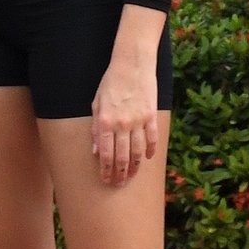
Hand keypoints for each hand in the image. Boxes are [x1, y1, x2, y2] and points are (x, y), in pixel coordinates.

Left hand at [90, 57, 158, 185]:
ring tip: (131, 176)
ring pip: (138, 152)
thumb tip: (96, 150)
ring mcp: (139, 121)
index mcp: (105, 121)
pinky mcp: (151, 116)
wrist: (132, 64)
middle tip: (118, 184)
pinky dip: (150, 151)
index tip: (105, 180)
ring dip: (134, 167)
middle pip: (122, 156)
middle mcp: (122, 124)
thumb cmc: (111, 83)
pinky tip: (147, 159)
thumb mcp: (97, 103)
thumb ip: (96, 128)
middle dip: (119, 174)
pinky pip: (152, 139)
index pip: (105, 153)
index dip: (105, 170)